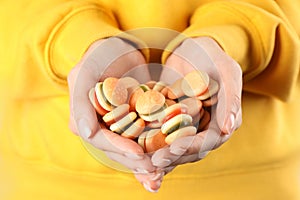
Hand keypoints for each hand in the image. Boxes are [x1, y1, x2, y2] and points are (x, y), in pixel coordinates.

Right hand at [67, 37, 161, 190]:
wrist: (120, 49)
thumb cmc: (100, 55)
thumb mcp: (86, 72)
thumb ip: (80, 102)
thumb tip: (84, 134)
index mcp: (83, 118)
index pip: (100, 139)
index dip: (118, 149)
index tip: (139, 155)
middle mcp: (98, 126)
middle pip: (116, 149)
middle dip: (134, 162)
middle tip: (155, 172)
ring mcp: (115, 126)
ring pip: (129, 148)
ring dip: (144, 163)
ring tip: (160, 173)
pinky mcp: (132, 123)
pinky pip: (141, 139)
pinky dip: (152, 150)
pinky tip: (165, 162)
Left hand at [152, 36, 242, 173]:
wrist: (191, 49)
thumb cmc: (211, 56)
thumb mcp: (226, 70)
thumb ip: (231, 98)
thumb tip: (229, 129)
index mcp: (223, 122)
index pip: (208, 141)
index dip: (190, 148)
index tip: (171, 150)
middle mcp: (205, 129)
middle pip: (190, 151)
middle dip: (172, 157)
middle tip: (152, 162)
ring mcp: (187, 127)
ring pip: (175, 148)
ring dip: (161, 158)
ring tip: (143, 164)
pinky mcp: (171, 123)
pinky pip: (162, 137)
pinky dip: (151, 146)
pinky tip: (137, 152)